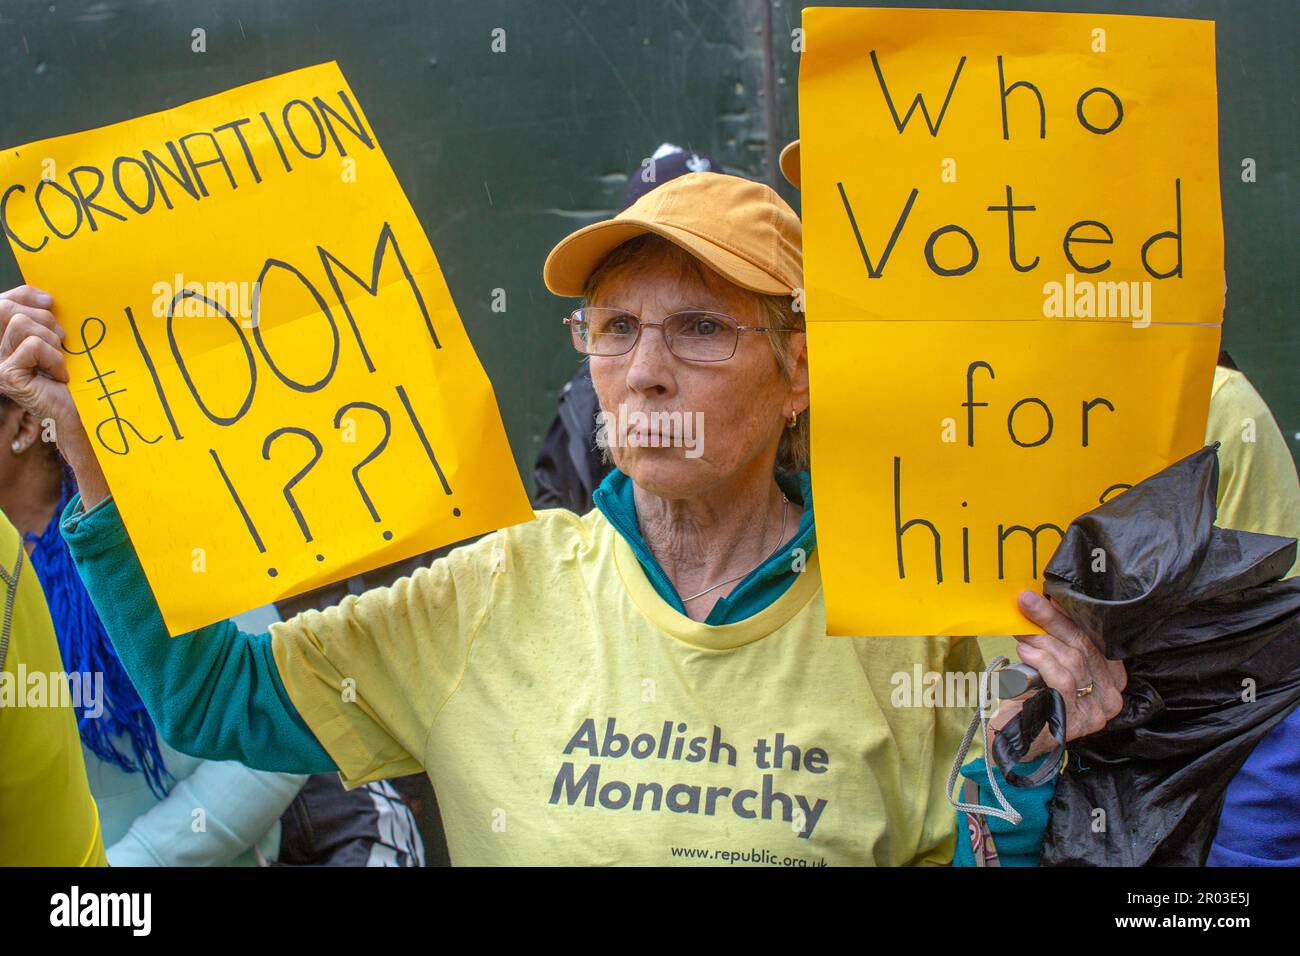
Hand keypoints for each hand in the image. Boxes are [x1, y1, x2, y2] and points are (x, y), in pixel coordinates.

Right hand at [0, 285, 75, 424]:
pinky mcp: (7, 374)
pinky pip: (34, 346)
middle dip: (47, 323)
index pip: (4, 302)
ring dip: (52, 344)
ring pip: (22, 325)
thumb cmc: (70, 377)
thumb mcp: (57, 341)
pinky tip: (58, 377)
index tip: (49, 301)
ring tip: (57, 365)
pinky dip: (55, 360)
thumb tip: (45, 298)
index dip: (25, 295)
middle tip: (62, 346)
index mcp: (4, 339)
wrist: (78, 413)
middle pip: (14, 311)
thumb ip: (45, 320)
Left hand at [990, 590, 1125, 760]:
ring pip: (1073, 661)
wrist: (1016, 740)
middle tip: (1027, 602)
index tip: (1049, 597)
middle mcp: (1110, 695)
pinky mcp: (1079, 720)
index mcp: (1110, 678)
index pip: (1095, 639)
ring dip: (1043, 640)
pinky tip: (1027, 652)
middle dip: (1053, 620)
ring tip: (1021, 631)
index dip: (1071, 616)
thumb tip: (1042, 602)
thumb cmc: (1033, 699)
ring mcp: (1097, 711)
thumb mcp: (1049, 665)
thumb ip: (1055, 641)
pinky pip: (1064, 680)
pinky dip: (1043, 661)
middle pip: (1084, 646)